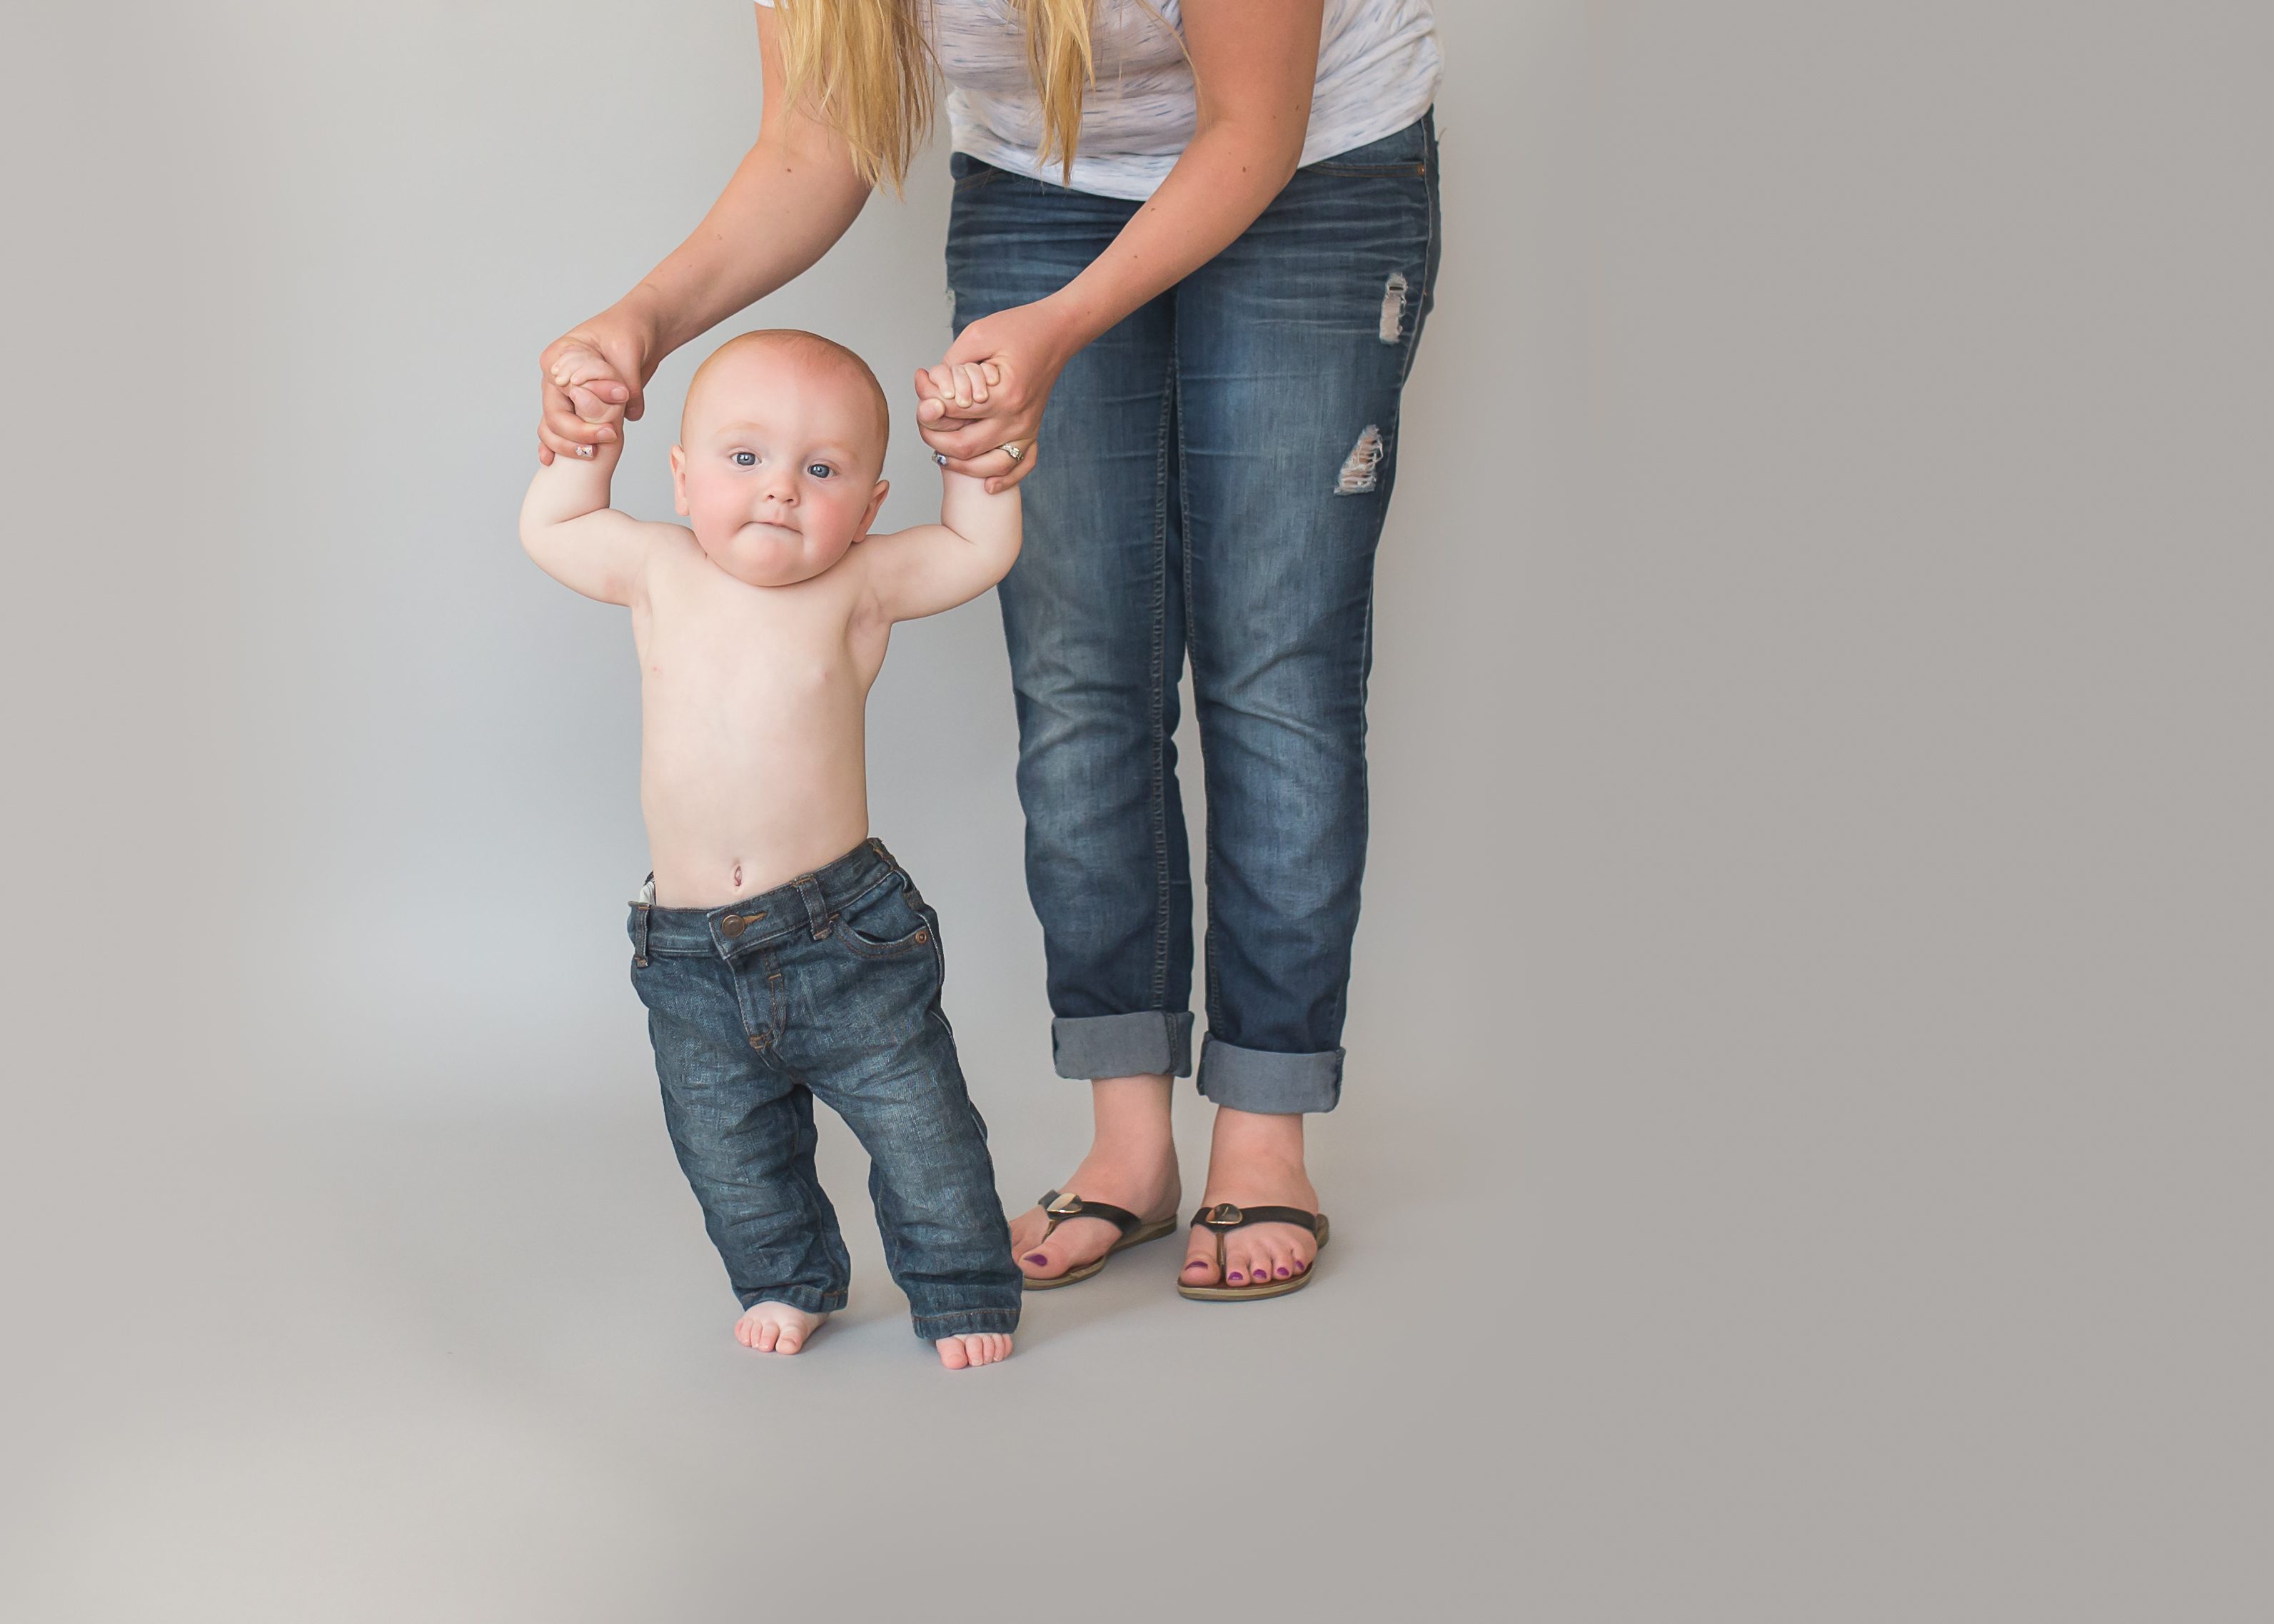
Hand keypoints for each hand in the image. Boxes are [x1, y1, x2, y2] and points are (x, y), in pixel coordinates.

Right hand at [538, 313, 656, 464]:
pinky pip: (562, 431)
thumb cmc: (627, 332)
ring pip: (554, 429)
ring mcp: (564, 395)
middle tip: (610, 438)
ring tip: (594, 454)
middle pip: (554, 417)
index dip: (586, 409)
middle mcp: (555, 379)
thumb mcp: (626, 353)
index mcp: (557, 359)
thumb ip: (625, 383)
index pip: (561, 394)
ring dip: (571, 446)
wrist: (640, 331)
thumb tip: (629, 414)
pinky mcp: (579, 408)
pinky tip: (552, 463)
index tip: (618, 404)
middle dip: (579, 434)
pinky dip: (558, 447)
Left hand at [914, 299, 1078, 492]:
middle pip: (966, 446)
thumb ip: (953, 362)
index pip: (953, 412)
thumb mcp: (977, 334)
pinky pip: (1022, 465)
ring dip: (960, 464)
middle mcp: (1018, 417)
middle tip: (923, 422)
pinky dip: (1005, 479)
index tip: (920, 387)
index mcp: (1003, 393)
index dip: (928, 405)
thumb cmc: (1018, 328)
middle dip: (935, 439)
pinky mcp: (1033, 430)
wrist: (1057, 332)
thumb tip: (931, 388)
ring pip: (989, 465)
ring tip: (941, 451)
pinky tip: (988, 486)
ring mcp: (1028, 428)